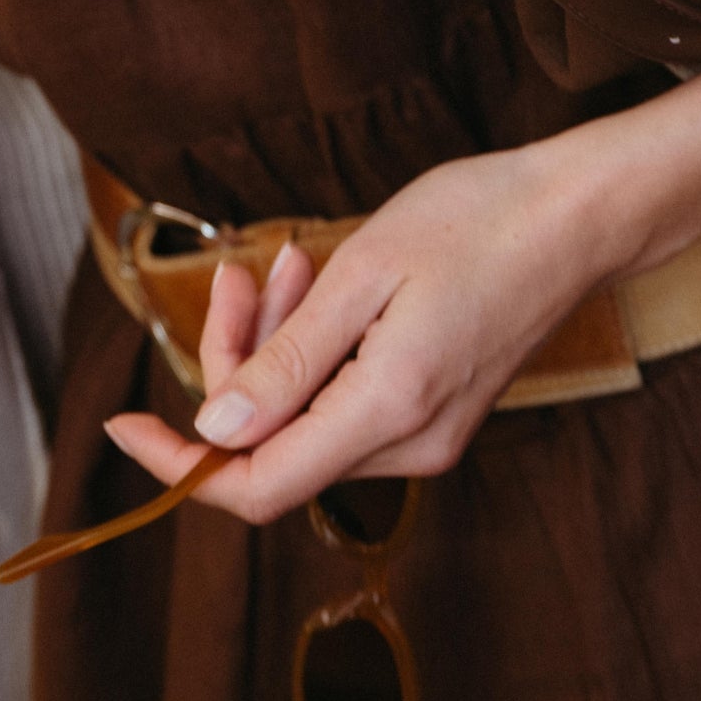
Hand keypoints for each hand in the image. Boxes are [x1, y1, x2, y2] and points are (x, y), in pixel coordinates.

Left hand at [102, 137, 646, 524]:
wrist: (578, 214)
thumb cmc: (478, 223)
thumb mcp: (364, 274)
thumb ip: (287, 362)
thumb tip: (215, 433)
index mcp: (389, 411)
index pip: (258, 485)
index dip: (179, 468)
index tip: (122, 423)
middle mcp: (411, 444)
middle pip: (275, 443)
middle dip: (235, 362)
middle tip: (240, 273)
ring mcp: (429, 433)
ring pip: (306, 418)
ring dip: (274, 346)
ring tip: (283, 262)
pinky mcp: (436, 410)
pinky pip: (345, 400)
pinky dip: (314, 349)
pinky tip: (317, 284)